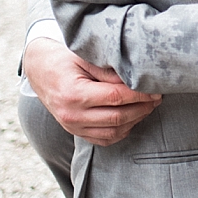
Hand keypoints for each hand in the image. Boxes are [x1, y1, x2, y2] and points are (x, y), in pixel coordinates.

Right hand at [22, 38, 161, 145]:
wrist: (41, 71)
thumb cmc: (65, 60)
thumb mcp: (86, 58)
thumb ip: (110, 71)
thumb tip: (137, 80)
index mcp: (74, 94)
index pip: (116, 97)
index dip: (139, 95)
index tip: (155, 89)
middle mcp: (72, 115)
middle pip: (118, 117)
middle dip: (142, 108)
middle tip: (156, 98)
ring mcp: (73, 127)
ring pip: (114, 132)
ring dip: (135, 120)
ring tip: (148, 106)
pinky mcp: (76, 132)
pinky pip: (105, 139)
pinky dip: (122, 130)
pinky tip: (133, 117)